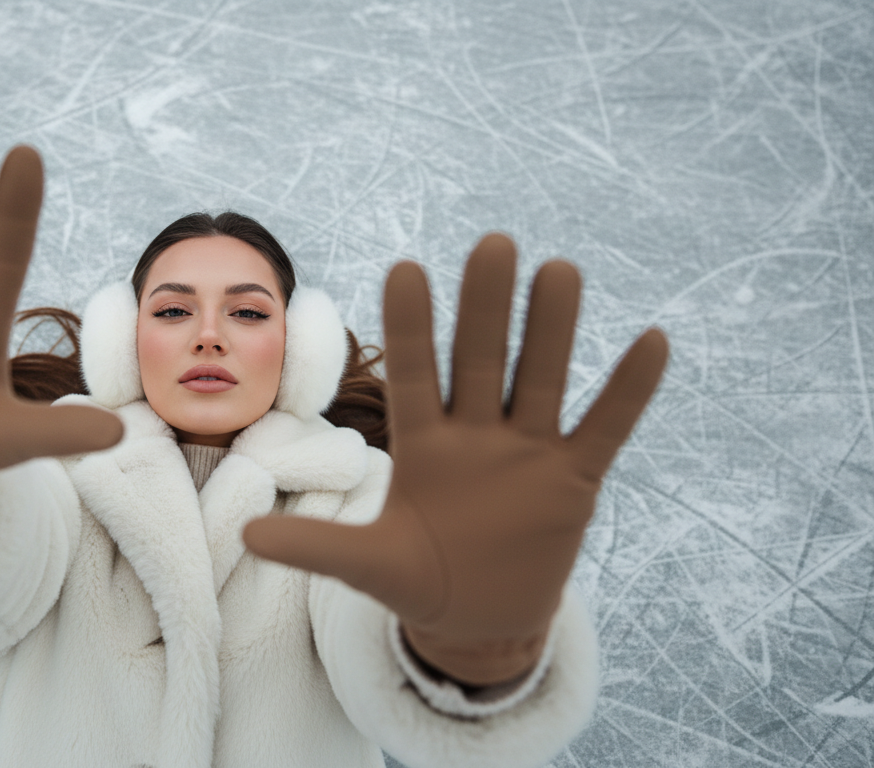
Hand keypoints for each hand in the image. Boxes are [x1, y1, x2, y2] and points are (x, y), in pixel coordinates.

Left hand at [243, 234, 667, 684]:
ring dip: (553, 330)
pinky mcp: (574, 480)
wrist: (477, 620)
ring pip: (542, 379)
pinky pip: (605, 428)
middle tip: (492, 242)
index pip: (414, 375)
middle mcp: (476, 435)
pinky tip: (651, 340)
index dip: (410, 327)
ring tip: (560, 270)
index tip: (405, 267)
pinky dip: (627, 391)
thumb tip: (244, 537)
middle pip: (480, 361)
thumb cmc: (416, 581)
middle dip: (486, 307)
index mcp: (422, 445)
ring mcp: (528, 453)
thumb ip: (316, 547)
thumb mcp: (366, 568)